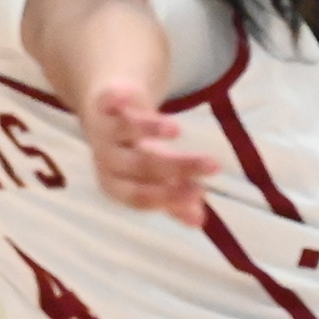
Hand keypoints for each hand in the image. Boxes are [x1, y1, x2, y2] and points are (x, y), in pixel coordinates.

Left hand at [82, 80, 217, 223]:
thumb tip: (198, 223)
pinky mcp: (104, 104)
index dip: (167, 197)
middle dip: (177, 166)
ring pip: (125, 132)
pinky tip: (128, 96)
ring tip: (178, 131)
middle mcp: (108, 160)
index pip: (140, 197)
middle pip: (141, 165)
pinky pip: (108, 103)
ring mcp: (104, 131)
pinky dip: (116, 100)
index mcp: (117, 185)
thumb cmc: (134, 152)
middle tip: (214, 166)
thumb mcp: (154, 176)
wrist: (105, 114)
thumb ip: (174, 198)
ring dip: (149, 131)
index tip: (200, 193)